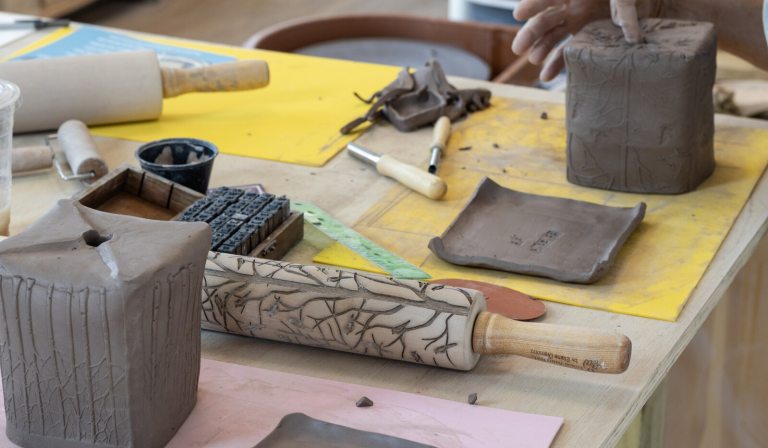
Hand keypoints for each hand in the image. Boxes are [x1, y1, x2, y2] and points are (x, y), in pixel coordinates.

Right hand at [511, 0, 658, 80]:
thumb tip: (631, 36)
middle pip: (545, 20)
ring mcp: (576, 22)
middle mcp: (571, 6)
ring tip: (535, 60)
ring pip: (552, 37)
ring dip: (541, 49)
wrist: (645, 0)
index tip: (518, 14)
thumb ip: (625, 10)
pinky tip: (546, 76)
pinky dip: (556, 64)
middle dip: (530, 33)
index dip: (533, 4)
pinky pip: (566, 51)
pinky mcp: (584, 37)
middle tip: (519, 48)